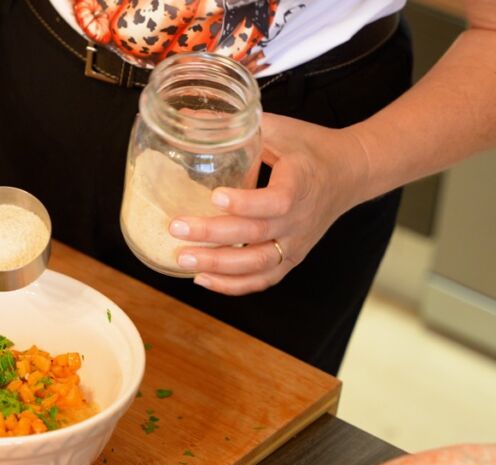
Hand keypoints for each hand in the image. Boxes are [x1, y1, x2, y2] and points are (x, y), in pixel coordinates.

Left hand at [167, 113, 368, 294]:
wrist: (351, 172)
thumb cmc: (310, 148)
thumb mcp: (279, 128)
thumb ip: (237, 124)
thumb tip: (187, 117)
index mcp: (299, 184)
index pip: (275, 202)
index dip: (245, 203)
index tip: (214, 196)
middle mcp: (299, 219)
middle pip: (256, 235)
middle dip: (213, 234)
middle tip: (176, 227)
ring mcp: (296, 243)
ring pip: (258, 264)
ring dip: (218, 266)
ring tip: (182, 258)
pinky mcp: (292, 258)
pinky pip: (263, 279)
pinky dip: (233, 285)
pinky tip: (202, 279)